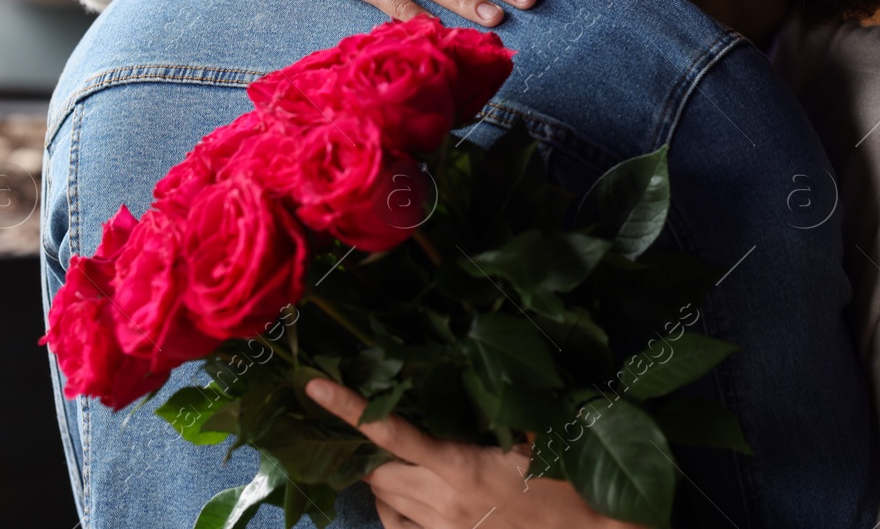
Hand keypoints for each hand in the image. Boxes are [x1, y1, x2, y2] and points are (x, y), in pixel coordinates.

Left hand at [303, 379, 641, 528]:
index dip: (347, 409)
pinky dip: (393, 509)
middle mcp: (440, 502)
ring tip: (394, 460)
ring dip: (380, 480)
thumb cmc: (567, 485)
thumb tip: (477, 371)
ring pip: (384, 503)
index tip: (312, 388)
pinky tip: (405, 497)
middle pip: (375, 473)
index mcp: (459, 465)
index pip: (389, 432)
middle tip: (369, 426)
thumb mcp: (534, 438)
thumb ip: (498, 408)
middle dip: (365, 450)